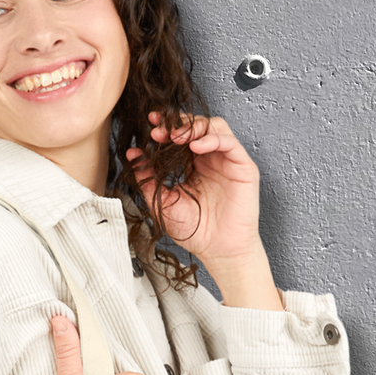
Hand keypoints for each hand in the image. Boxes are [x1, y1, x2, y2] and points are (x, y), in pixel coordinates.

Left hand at [125, 110, 262, 268]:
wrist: (218, 251)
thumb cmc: (195, 231)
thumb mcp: (163, 202)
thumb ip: (148, 179)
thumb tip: (133, 155)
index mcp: (193, 165)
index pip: (181, 135)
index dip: (166, 126)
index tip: (150, 125)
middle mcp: (211, 159)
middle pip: (197, 126)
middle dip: (177, 123)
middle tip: (159, 130)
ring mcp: (228, 161)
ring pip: (215, 127)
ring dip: (194, 126)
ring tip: (176, 137)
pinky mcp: (243, 167)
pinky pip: (230, 142)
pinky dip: (212, 139)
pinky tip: (196, 146)